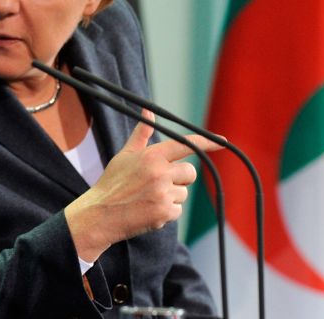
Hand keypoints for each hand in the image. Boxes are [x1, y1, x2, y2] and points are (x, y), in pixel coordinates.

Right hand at [64, 110, 222, 261]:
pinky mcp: (165, 213)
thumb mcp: (125, 155)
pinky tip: (148, 209)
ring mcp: (163, 193)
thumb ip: (141, 134)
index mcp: (151, 155)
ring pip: (184, 192)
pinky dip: (166, 211)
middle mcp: (160, 172)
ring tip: (148, 197)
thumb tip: (148, 110)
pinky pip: (178, 209)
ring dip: (171, 196)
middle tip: (158, 182)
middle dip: (179, 177)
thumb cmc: (113, 182)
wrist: (101, 213)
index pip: (185, 144)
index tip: (223, 141)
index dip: (207, 142)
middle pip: (190, 172)